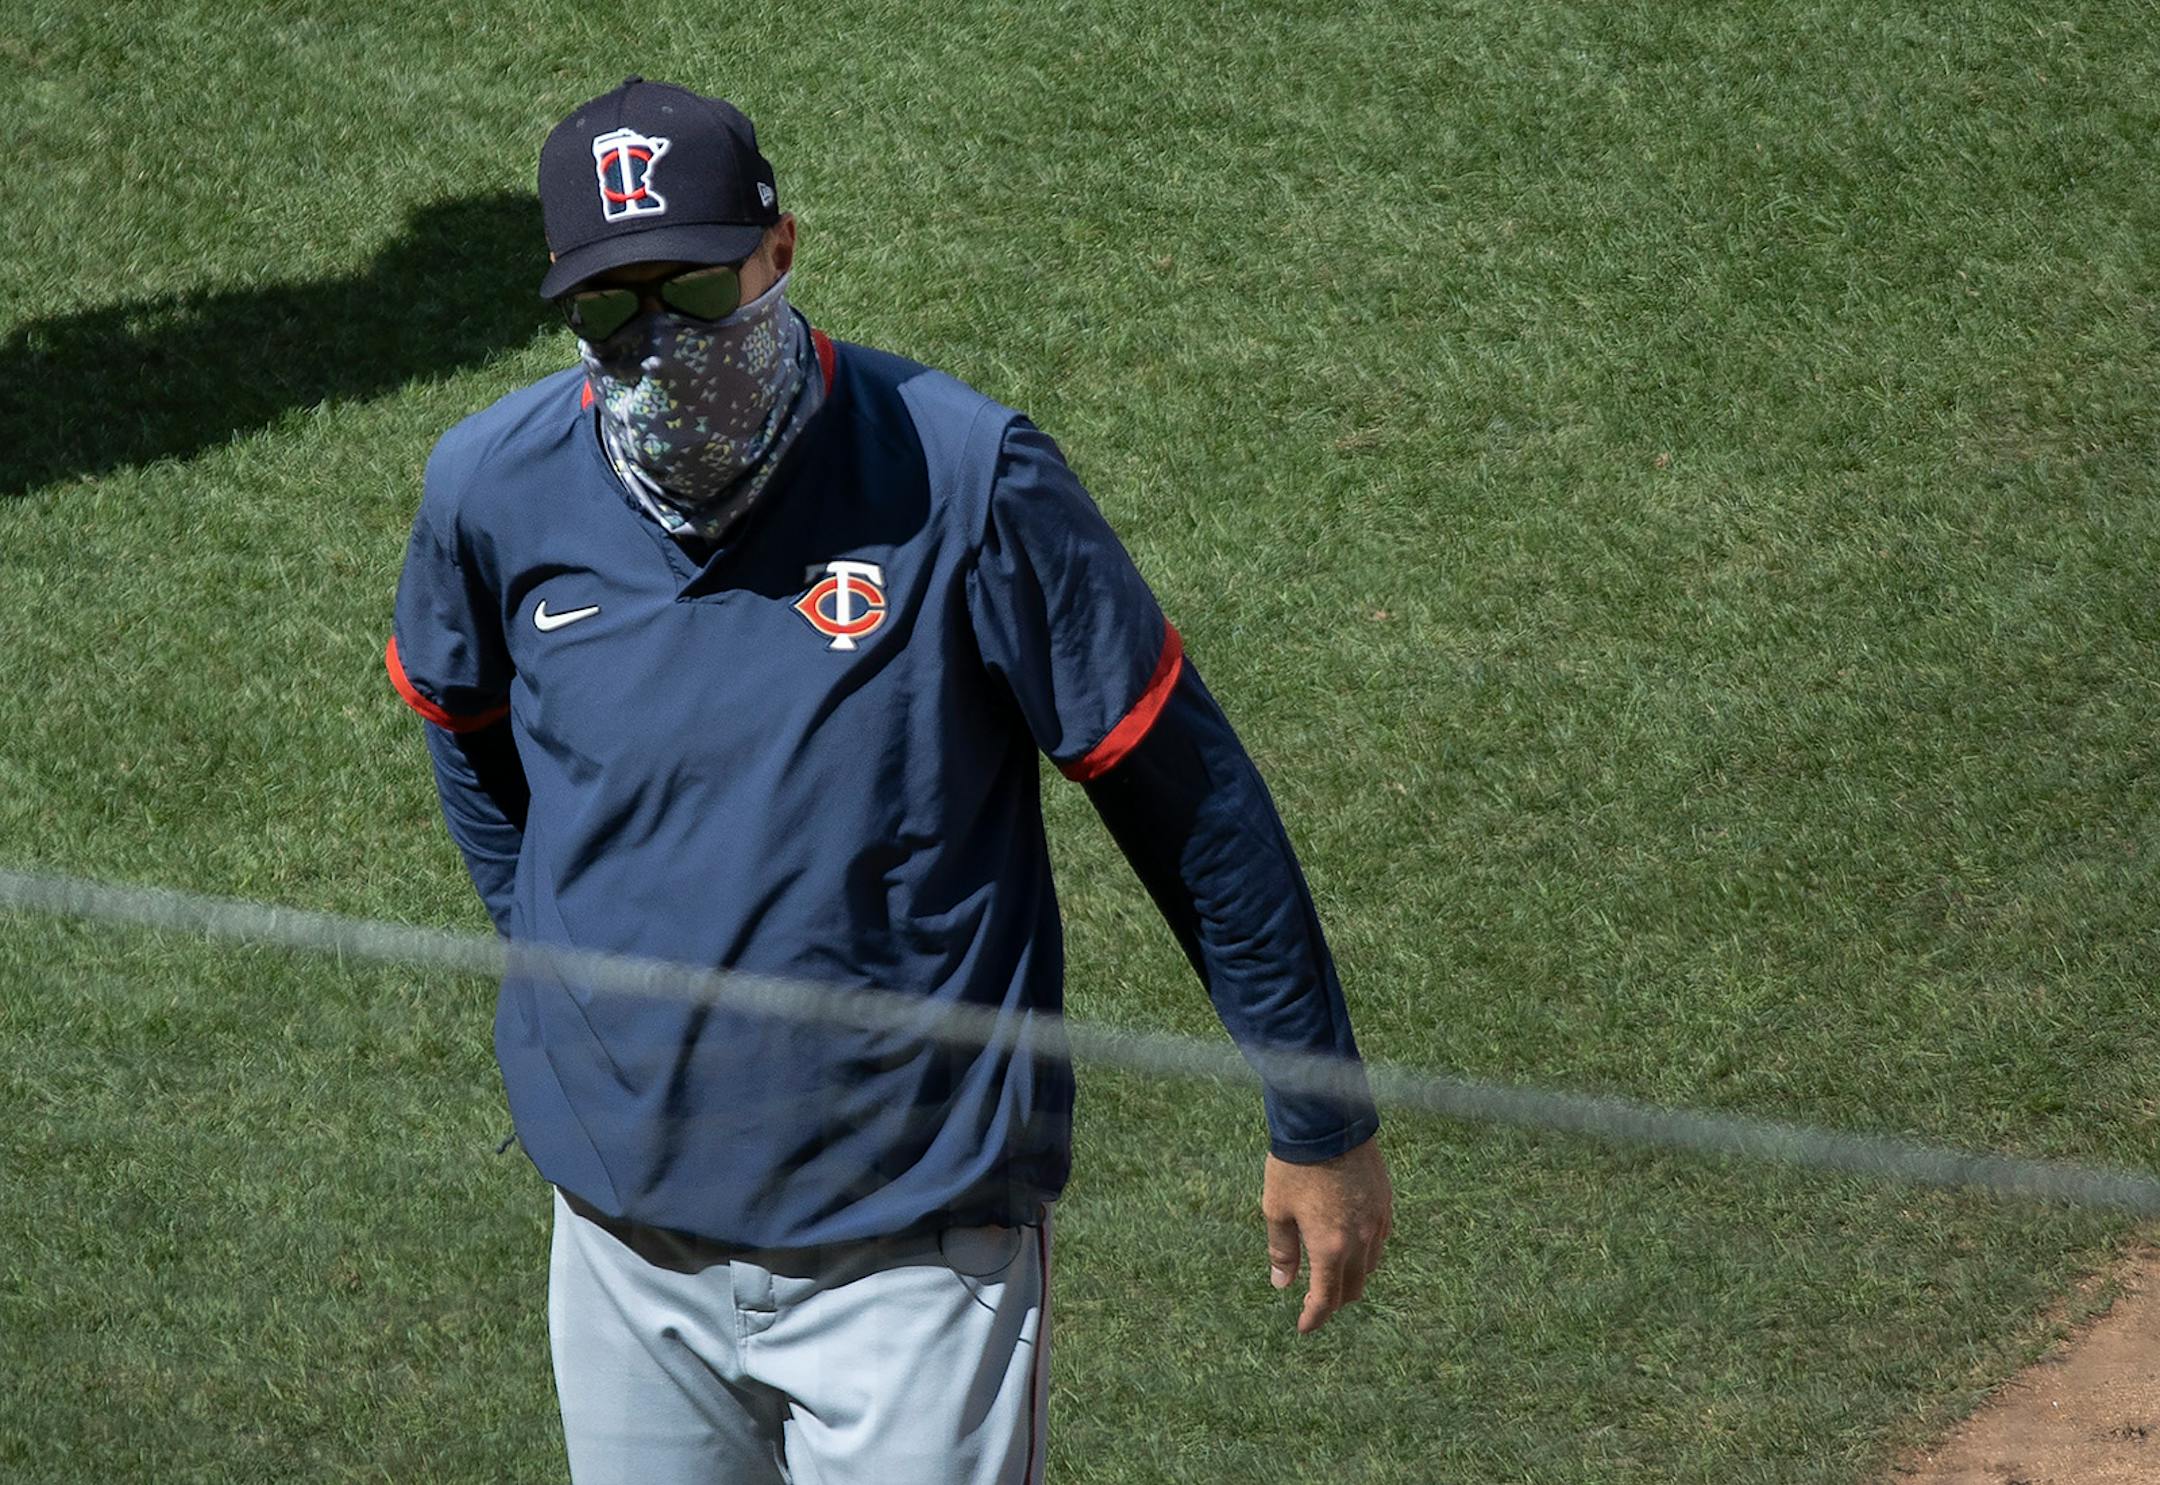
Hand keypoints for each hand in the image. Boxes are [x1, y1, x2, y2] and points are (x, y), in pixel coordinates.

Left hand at [1262, 1135, 1392, 1333]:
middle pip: (1353, 1288)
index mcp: (1330, 1248)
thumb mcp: (1277, 1209)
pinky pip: (1380, 1240)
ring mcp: (1377, 1222)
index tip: (1304, 1327)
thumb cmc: (1295, 1166)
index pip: (1326, 1298)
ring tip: (1333, 1271)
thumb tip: (1282, 1283)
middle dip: (1334, 1301)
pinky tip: (1351, 1243)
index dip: (1314, 1318)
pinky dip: (1366, 1252)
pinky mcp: (1386, 1203)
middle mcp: (1359, 1241)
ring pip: (1371, 1266)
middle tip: (1316, 1301)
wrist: (1327, 1122)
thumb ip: (1282, 1250)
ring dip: (1352, 1276)